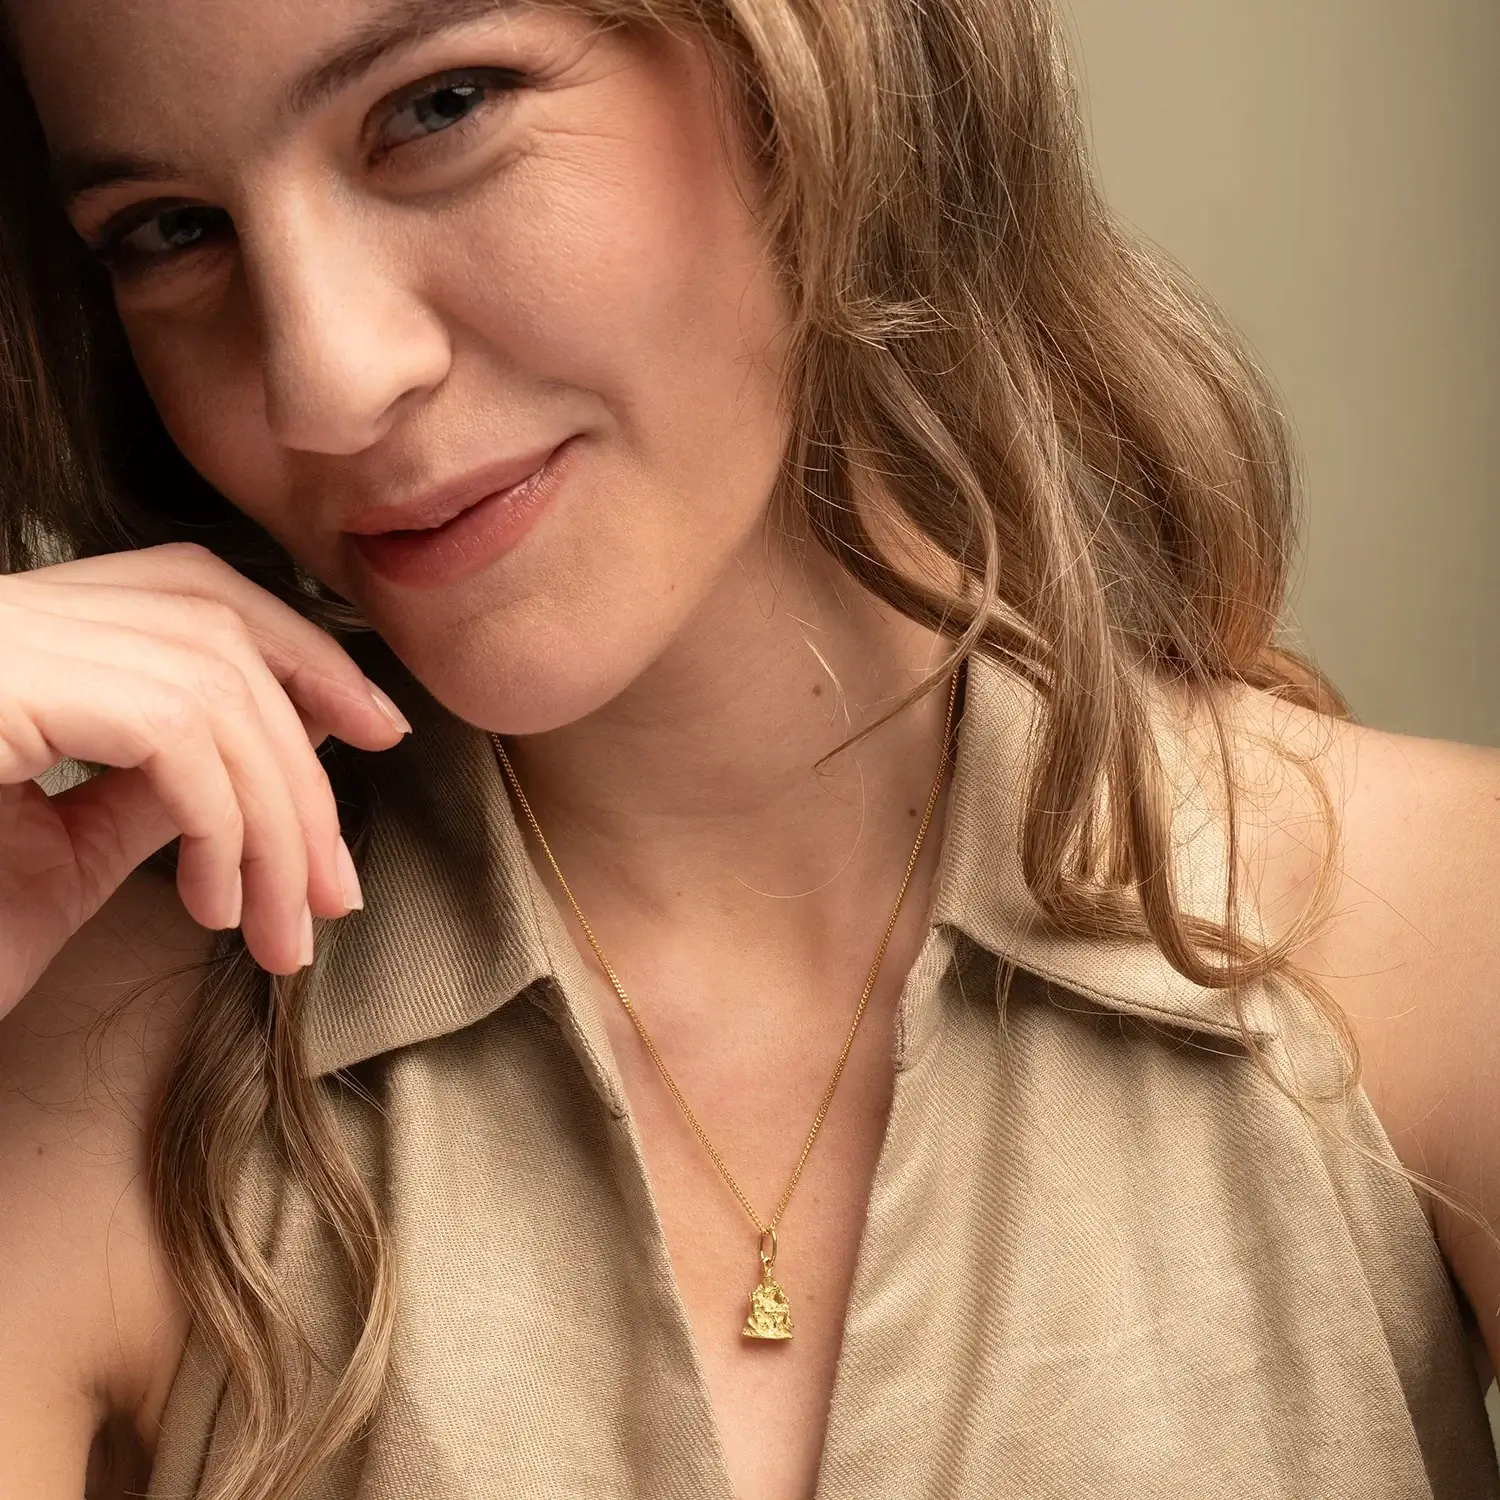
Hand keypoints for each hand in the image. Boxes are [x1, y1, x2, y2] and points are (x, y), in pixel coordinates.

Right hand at [0, 542, 409, 1018]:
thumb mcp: (67, 856)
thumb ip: (159, 789)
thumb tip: (279, 747)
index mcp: (19, 640)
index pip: (195, 591)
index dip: (303, 651)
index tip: (380, 726)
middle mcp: (3, 616)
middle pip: (221, 632)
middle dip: (307, 763)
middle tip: (339, 887)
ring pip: (212, 686)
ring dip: (277, 819)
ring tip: (287, 925)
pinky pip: (171, 727)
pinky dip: (226, 819)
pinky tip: (217, 902)